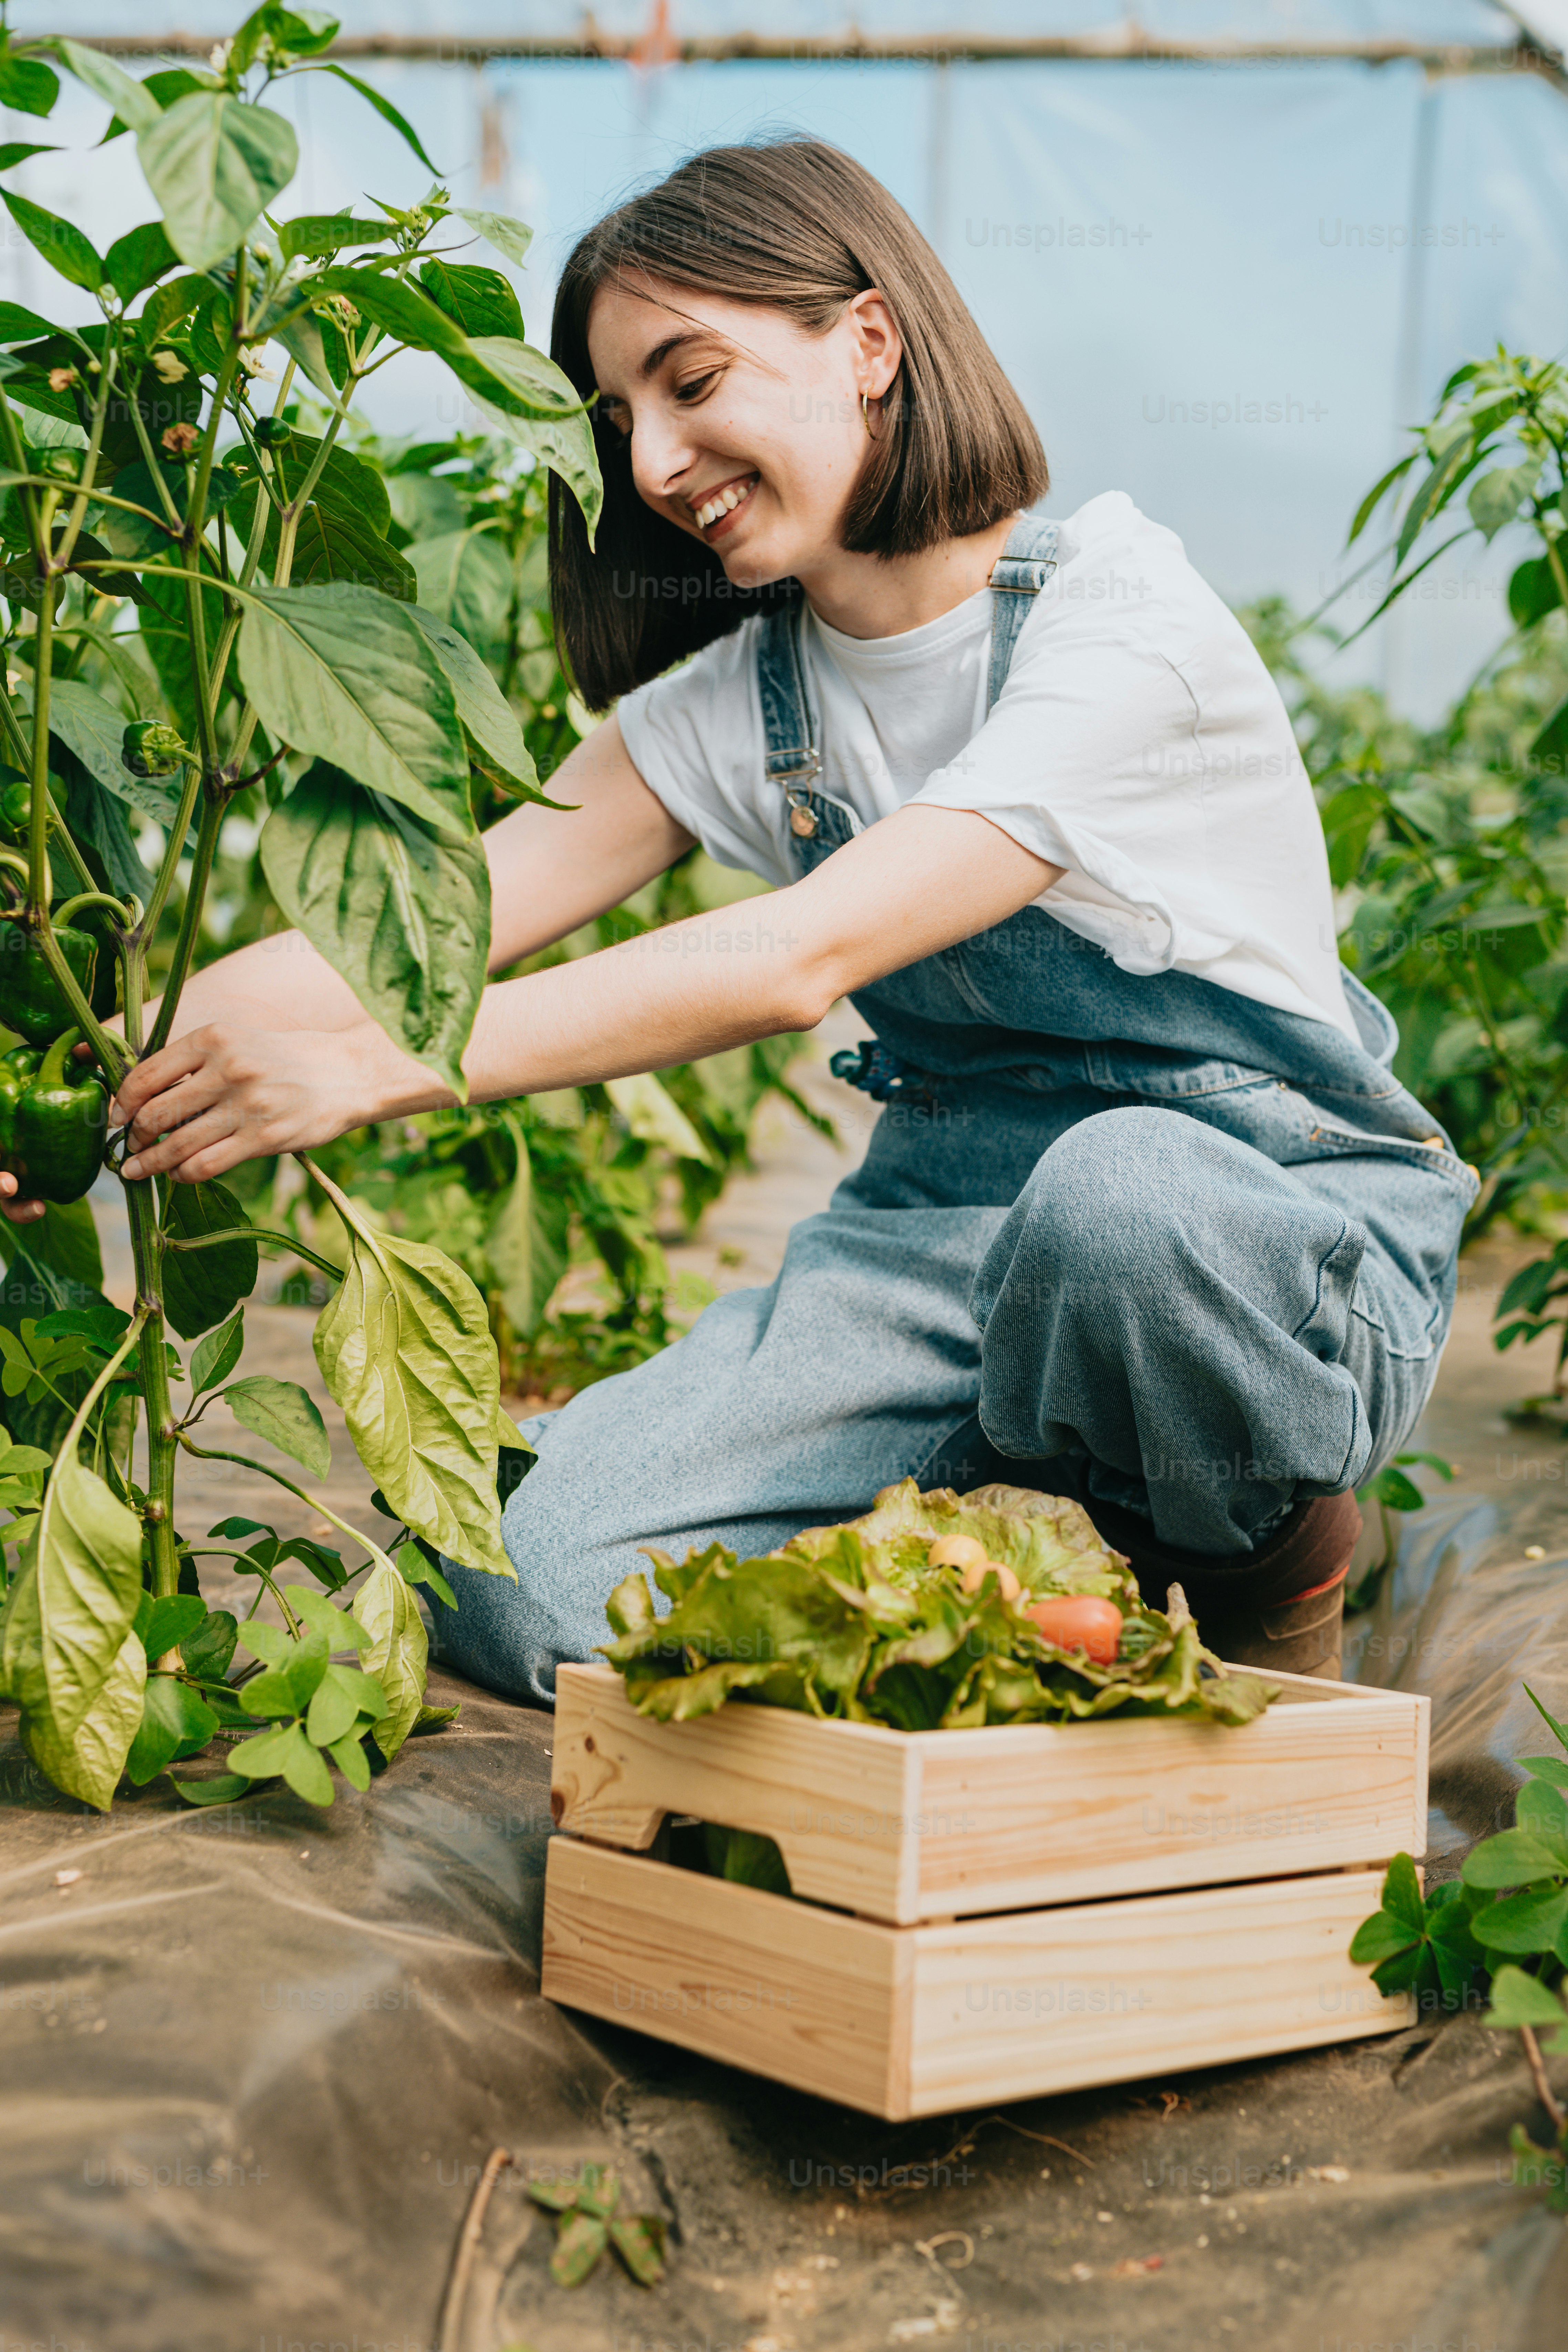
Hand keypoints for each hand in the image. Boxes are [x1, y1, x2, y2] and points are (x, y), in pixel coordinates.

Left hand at [110, 1022, 400, 1184]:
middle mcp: (228, 1068)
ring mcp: (247, 1104)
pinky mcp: (264, 1137)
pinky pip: (205, 1165)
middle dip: (133, 1137)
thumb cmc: (285, 1060)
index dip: (121, 1102)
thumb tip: (141, 1097)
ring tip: (138, 1170)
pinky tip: (179, 1174)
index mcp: (214, 1038)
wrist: (348, 1074)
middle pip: (156, 1113)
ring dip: (150, 1163)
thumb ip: (195, 1062)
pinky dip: (183, 1174)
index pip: (146, 1074)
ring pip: (176, 1145)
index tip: (114, 1118)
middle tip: (128, 1148)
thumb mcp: (238, 1041)